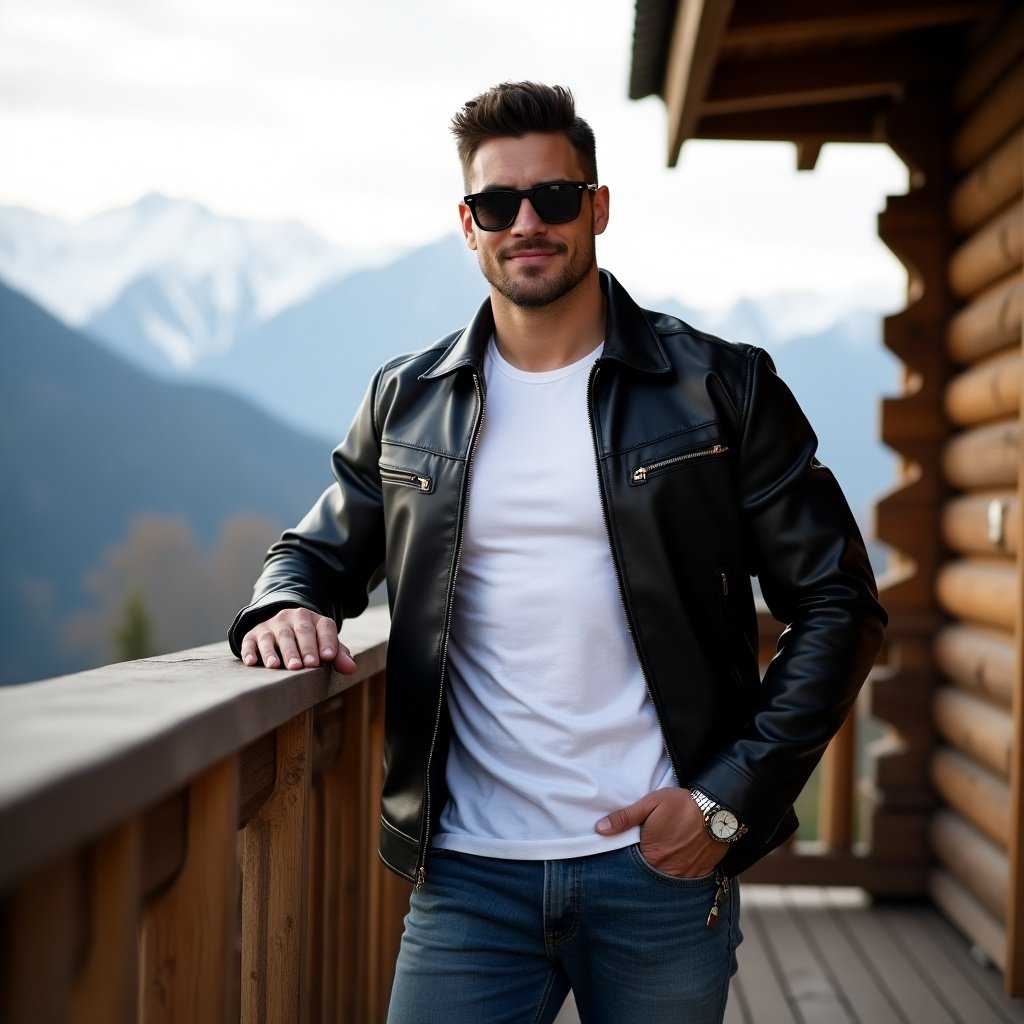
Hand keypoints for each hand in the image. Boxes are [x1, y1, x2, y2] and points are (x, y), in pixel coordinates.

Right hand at [239, 607, 356, 674]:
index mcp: (314, 619)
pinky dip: (249, 651)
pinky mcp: (253, 633)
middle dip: (301, 649)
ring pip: (274, 636)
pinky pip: (250, 641)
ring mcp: (271, 625)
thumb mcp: (325, 644)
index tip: (327, 657)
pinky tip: (252, 662)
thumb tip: (351, 668)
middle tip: (304, 666)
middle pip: (298, 632)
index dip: (326, 641)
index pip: (323, 627)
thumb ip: (339, 656)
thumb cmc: (309, 641)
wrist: (282, 623)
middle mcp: (292, 618)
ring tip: (276, 666)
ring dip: (274, 651)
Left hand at [596, 786, 721, 877]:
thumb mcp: (650, 804)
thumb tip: (599, 829)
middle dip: (644, 873)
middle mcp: (669, 871)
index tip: (627, 858)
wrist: (720, 807)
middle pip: (650, 878)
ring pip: (668, 881)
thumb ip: (624, 818)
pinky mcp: (702, 873)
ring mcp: (687, 875)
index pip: (633, 868)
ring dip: (662, 875)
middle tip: (643, 862)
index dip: (629, 863)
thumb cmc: (683, 804)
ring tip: (660, 863)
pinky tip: (677, 864)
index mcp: (652, 856)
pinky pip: (687, 881)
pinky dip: (680, 875)